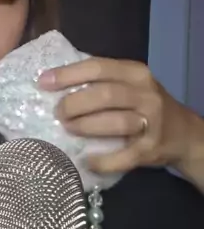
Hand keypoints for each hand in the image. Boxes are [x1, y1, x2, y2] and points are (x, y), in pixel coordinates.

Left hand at [38, 57, 201, 176]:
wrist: (184, 134)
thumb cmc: (144, 105)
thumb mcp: (129, 84)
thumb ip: (100, 81)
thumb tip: (54, 82)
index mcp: (135, 73)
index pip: (98, 67)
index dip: (68, 75)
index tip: (43, 82)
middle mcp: (146, 94)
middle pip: (104, 94)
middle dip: (74, 103)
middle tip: (58, 113)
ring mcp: (151, 122)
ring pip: (115, 122)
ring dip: (86, 126)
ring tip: (68, 129)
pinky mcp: (152, 149)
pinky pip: (124, 156)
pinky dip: (103, 160)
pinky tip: (87, 160)